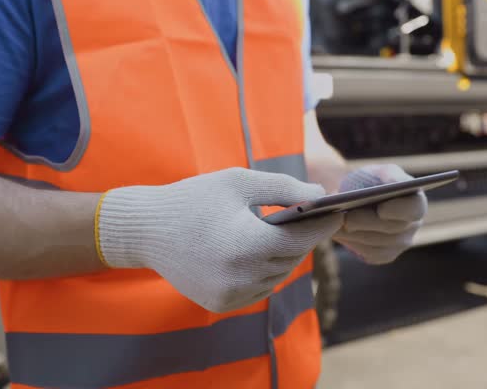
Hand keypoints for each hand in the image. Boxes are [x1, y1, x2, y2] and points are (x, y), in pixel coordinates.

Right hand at [97, 168, 343, 312]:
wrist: (146, 230)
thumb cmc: (194, 198)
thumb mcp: (240, 182)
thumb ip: (284, 188)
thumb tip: (320, 193)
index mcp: (248, 243)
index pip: (301, 237)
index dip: (324, 225)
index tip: (340, 212)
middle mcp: (242, 276)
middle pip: (292, 257)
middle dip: (305, 237)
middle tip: (318, 220)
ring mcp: (231, 295)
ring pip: (278, 275)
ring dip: (285, 256)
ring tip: (290, 234)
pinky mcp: (221, 305)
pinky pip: (258, 289)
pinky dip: (265, 272)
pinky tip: (260, 253)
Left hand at [334, 164, 426, 264]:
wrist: (356, 198)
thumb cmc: (370, 181)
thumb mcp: (379, 172)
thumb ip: (389, 175)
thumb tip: (396, 183)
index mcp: (416, 201)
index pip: (414, 209)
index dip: (399, 211)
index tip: (381, 209)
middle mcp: (413, 225)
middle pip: (391, 229)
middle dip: (366, 223)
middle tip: (344, 218)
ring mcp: (400, 243)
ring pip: (376, 242)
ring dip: (354, 234)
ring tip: (334, 225)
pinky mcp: (384, 256)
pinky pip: (368, 253)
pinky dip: (351, 243)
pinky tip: (337, 233)